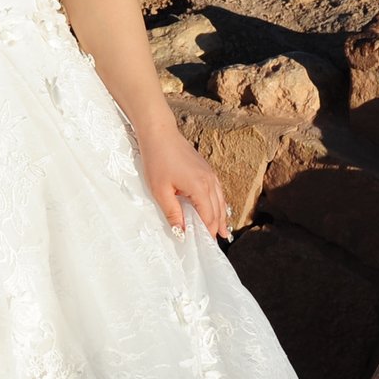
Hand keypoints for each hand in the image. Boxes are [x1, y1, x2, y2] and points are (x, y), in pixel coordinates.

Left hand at [138, 127, 231, 241]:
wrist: (160, 133)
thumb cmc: (157, 160)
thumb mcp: (160, 190)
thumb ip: (172, 212)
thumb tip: (181, 231)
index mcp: (200, 187)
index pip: (208, 216)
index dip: (207, 232)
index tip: (204, 245)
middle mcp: (210, 181)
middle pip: (217, 210)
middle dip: (216, 227)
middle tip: (214, 244)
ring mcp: (210, 174)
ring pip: (220, 201)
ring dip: (220, 217)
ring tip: (222, 232)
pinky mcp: (206, 170)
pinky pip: (217, 191)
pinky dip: (219, 204)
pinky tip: (217, 209)